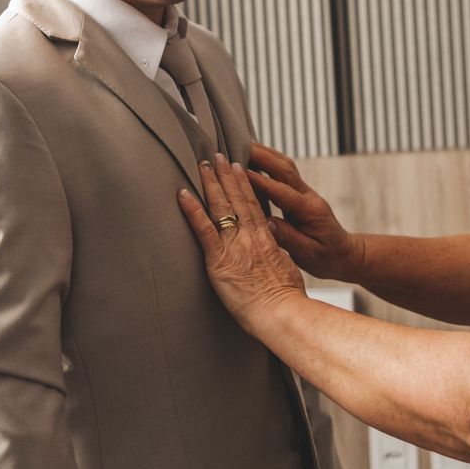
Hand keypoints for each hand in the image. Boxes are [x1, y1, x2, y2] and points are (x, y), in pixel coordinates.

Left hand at [178, 155, 305, 337]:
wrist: (283, 313)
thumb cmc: (287, 299)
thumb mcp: (286, 268)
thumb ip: (276, 253)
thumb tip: (273, 245)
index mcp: (267, 238)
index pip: (254, 203)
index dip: (245, 183)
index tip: (239, 167)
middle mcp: (251, 236)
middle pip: (237, 198)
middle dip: (226, 175)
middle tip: (217, 155)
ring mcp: (235, 245)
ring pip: (221, 206)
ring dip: (211, 182)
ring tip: (203, 164)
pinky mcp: (219, 260)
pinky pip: (203, 230)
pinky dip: (191, 210)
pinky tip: (182, 194)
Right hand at [247, 142, 364, 281]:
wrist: (345, 255)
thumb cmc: (328, 258)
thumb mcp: (308, 254)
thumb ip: (288, 238)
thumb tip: (266, 223)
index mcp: (310, 211)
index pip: (282, 192)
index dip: (260, 181)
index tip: (239, 172)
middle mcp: (308, 197)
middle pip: (284, 169)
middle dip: (260, 156)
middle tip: (236, 146)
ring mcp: (305, 193)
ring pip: (284, 165)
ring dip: (265, 153)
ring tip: (243, 144)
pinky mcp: (300, 194)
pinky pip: (284, 172)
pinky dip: (269, 161)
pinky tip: (255, 156)